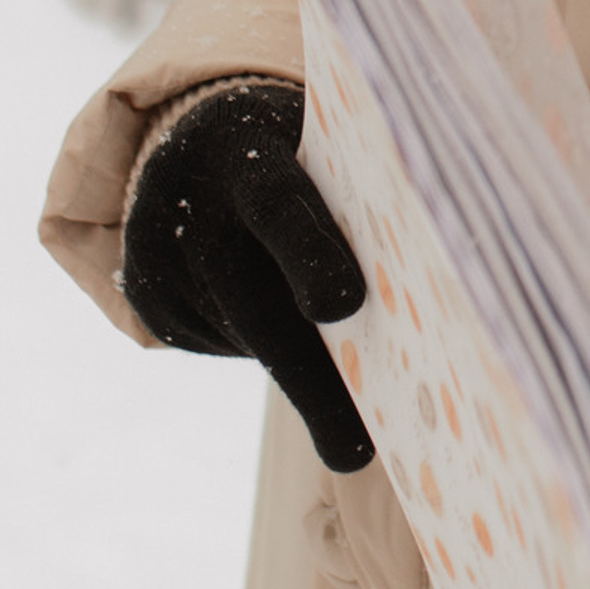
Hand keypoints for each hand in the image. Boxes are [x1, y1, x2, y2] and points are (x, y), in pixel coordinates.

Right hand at [119, 80, 374, 471]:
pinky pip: (226, 346)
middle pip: (257, 308)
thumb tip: (439, 257)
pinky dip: (268, 350)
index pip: (281, 206)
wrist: (192, 141)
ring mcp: (161, 263)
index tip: (344, 308)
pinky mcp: (150, 308)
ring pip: (248, 340)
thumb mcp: (321, 138)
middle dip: (313, 381)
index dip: (309, 256)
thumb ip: (358, 186)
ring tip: (358, 369)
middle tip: (357, 451)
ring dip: (306, 363)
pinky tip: (288, 318)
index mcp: (249, 155)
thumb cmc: (294, 144)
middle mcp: (194, 211)